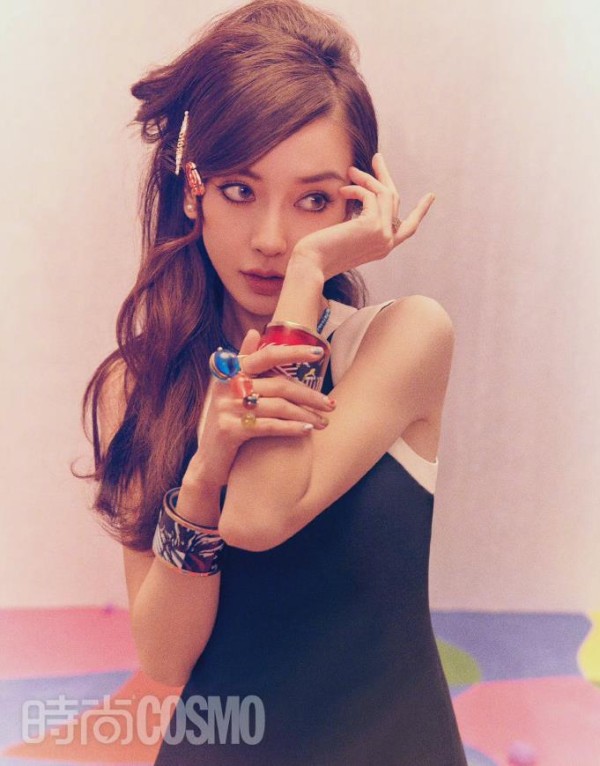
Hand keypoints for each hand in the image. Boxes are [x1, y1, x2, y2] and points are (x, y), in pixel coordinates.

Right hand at [186, 329, 334, 485]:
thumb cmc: (229, 422)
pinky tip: (308, 430)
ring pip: (278, 406)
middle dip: (309, 395)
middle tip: (331, 404)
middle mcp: (226, 386)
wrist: (209, 461)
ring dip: (306, 414)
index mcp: (229, 371)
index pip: (266, 356)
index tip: (320, 352)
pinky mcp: (230, 430)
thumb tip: (254, 332)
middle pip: (279, 385)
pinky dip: (291, 428)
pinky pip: (269, 426)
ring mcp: (227, 408)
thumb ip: (244, 362)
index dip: (293, 352)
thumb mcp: (232, 391)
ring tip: (324, 422)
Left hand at [292, 153, 434, 280]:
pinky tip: (342, 191)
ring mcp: (383, 235)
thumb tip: (364, 194)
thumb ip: (361, 222)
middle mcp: (387, 243)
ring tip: (350, 171)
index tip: (431, 196)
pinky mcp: (374, 226)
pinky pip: (370, 196)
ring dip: (367, 179)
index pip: (408, 228)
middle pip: (395, 201)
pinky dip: (357, 189)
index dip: (420, 211)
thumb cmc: (322, 251)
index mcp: (383, 247)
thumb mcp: (347, 235)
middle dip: (385, 177)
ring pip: (384, 194)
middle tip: (376, 158)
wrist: (312, 264)